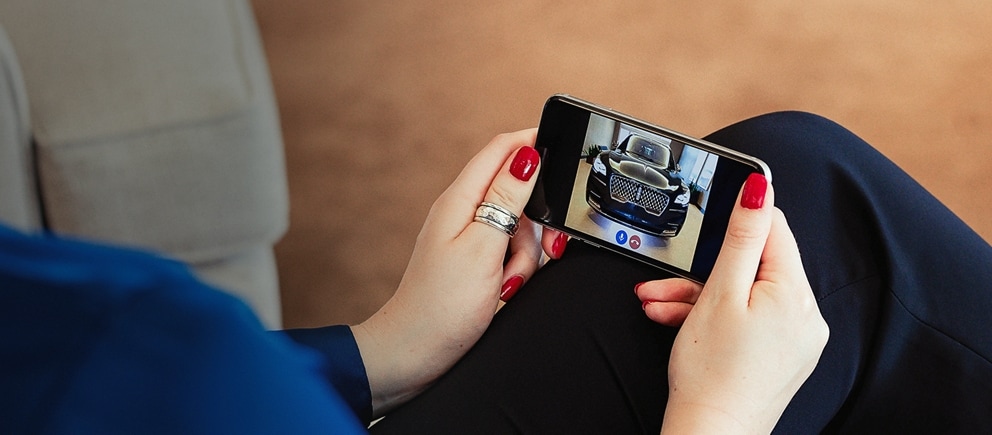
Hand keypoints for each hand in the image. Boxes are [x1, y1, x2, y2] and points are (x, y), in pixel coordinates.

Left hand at [351, 129, 567, 415]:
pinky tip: (504, 290)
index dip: (534, 143)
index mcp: (460, 199)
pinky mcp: (473, 262)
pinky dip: (515, 269)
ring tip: (509, 281)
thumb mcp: (483, 247)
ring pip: (519, 227)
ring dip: (526, 254)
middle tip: (541, 249)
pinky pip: (509, 252)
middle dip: (537, 221)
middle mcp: (462, 212)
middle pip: (518, 192)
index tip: (566, 153)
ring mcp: (467, 238)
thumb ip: (506, 198)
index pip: (501, 149)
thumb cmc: (442, 306)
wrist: (415, 354)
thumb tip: (526, 154)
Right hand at [639, 174, 828, 432]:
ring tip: (660, 309)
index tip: (706, 230)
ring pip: (744, 295)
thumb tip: (760, 189)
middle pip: (752, 267)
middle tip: (665, 285)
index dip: (735, 225)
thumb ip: (742, 237)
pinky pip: (749, 320)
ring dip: (699, 298)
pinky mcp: (781, 356)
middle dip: (703, 272)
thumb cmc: (711, 374)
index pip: (774, 229)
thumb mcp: (720, 293)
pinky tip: (679, 325)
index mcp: (795, 294)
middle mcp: (805, 315)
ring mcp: (795, 339)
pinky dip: (715, 319)